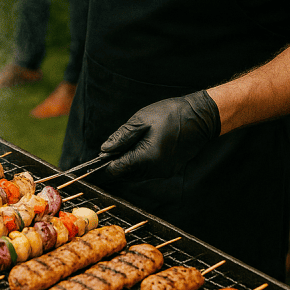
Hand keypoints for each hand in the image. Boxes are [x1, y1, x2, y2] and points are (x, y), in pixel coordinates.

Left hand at [100, 90, 220, 179]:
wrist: (201, 117)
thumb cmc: (172, 114)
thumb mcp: (142, 120)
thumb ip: (122, 136)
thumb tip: (104, 150)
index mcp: (146, 158)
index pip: (117, 169)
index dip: (100, 170)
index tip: (87, 170)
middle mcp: (155, 170)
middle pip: (125, 175)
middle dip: (111, 168)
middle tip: (96, 163)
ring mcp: (163, 171)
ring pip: (135, 173)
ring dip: (124, 166)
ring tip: (112, 155)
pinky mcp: (168, 168)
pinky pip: (146, 170)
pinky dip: (136, 164)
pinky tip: (131, 152)